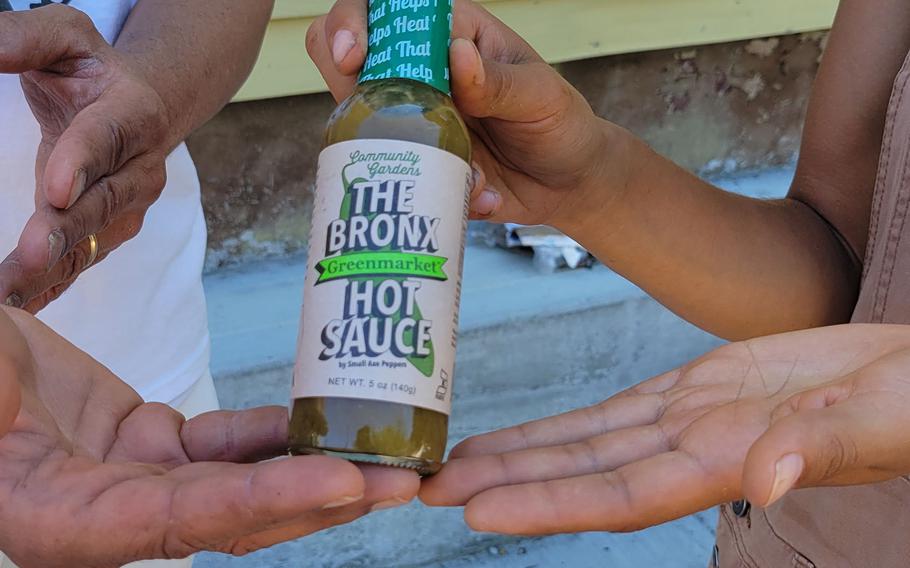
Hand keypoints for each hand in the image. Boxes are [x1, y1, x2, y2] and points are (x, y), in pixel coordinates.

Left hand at [0, 5, 174, 312]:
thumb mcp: (63, 37)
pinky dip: (52, 286)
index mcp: (134, 111)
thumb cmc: (92, 70)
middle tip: (32, 254)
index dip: (81, 164)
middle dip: (67, 230)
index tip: (54, 191)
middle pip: (103, 201)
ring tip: (9, 296)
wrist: (141, 107)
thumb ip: (23, 38)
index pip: (105, 138)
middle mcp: (142, 165)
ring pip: (93, 241)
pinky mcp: (113, 230)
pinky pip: (83, 261)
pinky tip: (21, 305)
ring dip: (53, 270)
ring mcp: (131, 204)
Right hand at [0, 306, 417, 566]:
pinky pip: (222, 442)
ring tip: (390, 456)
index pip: (182, 521)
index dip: (266, 505)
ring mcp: (135, 480)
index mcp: (59, 522)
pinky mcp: (148, 445)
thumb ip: (15, 424)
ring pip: (240, 483)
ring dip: (315, 469)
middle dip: (323, 500)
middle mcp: (109, 515)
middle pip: (234, 516)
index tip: (344, 482)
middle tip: (403, 480)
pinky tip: (320, 419)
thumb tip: (72, 426)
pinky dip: (272, 434)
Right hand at [308, 0, 621, 227]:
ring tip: (463, 165)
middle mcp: (419, 77)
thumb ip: (500, 81)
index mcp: (448, 36)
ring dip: (395, 150)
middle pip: (346, 62)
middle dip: (346, 86)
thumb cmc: (558, 122)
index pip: (384, 11)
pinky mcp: (418, 167)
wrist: (569, 183)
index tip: (354, 55)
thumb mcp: (541, 95)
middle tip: (377, 117)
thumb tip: (458, 54)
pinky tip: (483, 194)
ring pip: (361, 126)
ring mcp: (412, 122)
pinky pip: (402, 180)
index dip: (353, 23)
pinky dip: (437, 192)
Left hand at [420, 325, 909, 534]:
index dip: (546, 504)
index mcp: (731, 462)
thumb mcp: (881, 418)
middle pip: (580, 473)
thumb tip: (762, 484)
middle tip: (426, 488)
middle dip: (505, 484)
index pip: (619, 494)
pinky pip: (614, 411)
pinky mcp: (697, 387)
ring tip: (453, 465)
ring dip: (519, 456)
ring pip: (585, 443)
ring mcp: (691, 420)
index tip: (477, 509)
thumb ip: (817, 446)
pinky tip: (523, 434)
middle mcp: (695, 450)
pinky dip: (564, 424)